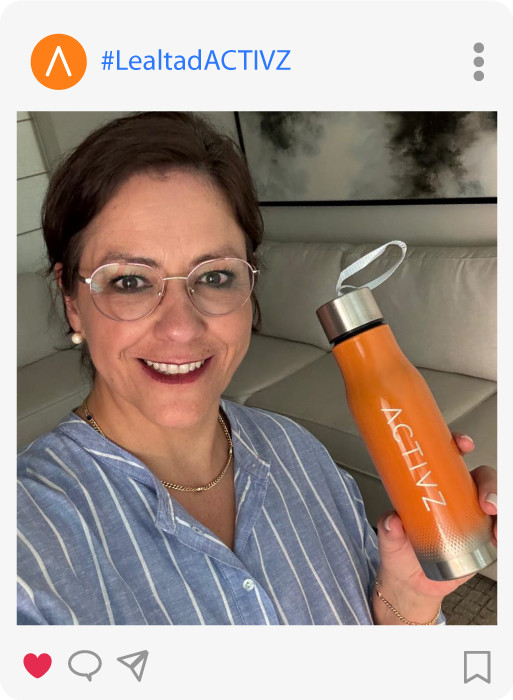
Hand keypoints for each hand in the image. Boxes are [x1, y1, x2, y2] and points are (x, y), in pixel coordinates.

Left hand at [373, 432, 496, 623]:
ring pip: (494, 502)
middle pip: (480, 478)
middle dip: (489, 483)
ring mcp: (470, 516)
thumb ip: (390, 529)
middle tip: (485, 500)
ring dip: (501, 507)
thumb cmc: (400, 552)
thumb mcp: (389, 538)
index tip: (461, 444)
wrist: (410, 584)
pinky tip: (499, 538)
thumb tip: (393, 521)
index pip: (448, 457)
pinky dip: (502, 531)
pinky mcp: (480, 538)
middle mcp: (455, 497)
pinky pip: (498, 529)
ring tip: (495, 523)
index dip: (458, 444)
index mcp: (433, 486)